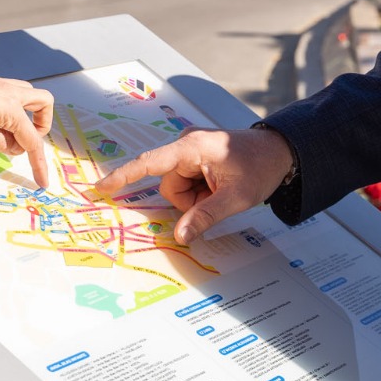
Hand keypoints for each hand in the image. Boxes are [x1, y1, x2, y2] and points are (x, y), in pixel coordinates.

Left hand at [0, 75, 53, 189]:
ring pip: (27, 93)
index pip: (33, 140)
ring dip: (27, 112)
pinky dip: (8, 107)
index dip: (39, 164)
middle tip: (25, 142)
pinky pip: (9, 92)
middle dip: (41, 124)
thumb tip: (13, 146)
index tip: (42, 183)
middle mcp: (10, 90)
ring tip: (7, 132)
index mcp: (11, 107)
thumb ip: (0, 143)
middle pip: (44, 103)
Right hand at [92, 127, 295, 244]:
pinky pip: (186, 183)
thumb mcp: (236, 198)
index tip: (100, 186)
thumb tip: (179, 236)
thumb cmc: (261, 168)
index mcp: (192, 147)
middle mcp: (187, 144)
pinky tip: (218, 186)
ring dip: (196, 198)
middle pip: (169, 185)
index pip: (149, 163)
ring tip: (221, 190)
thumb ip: (205, 216)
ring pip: (177, 188)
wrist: (280, 153)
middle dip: (189, 201)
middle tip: (218, 197)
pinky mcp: (195, 157)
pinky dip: (199, 192)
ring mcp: (190, 150)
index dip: (123, 176)